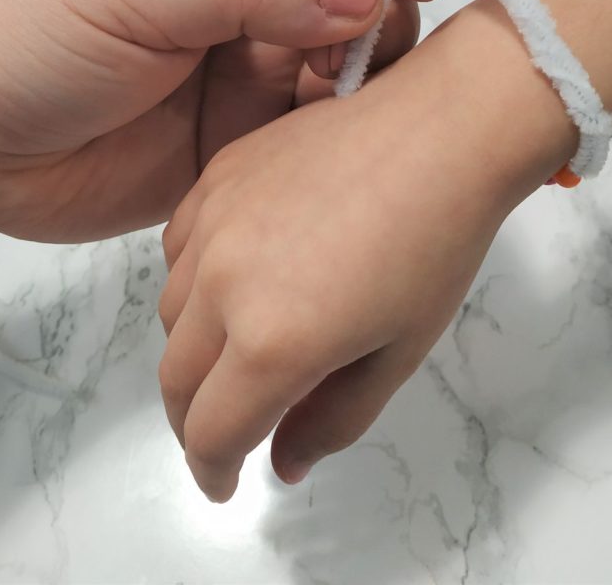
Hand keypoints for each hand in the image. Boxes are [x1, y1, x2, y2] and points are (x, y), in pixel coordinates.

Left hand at [0, 0, 447, 256]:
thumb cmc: (20, 26)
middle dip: (386, 21)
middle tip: (360, 64)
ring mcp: (243, 71)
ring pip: (344, 71)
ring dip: (360, 89)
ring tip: (331, 117)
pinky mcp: (236, 144)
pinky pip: (307, 140)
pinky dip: (329, 146)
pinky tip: (317, 163)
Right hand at [157, 0, 611, 501]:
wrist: (440, 130)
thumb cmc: (437, 245)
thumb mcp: (397, 351)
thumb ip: (332, 419)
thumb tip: (282, 462)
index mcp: (274, 340)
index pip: (211, 431)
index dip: (214, 469)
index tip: (226, 481)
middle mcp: (225, 283)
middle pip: (176, 378)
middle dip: (196, 419)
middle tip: (228, 429)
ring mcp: (214, 221)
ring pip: (170, 311)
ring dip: (194, 347)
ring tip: (241, 346)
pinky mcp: (217, 175)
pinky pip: (177, 245)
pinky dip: (192, 279)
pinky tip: (235, 274)